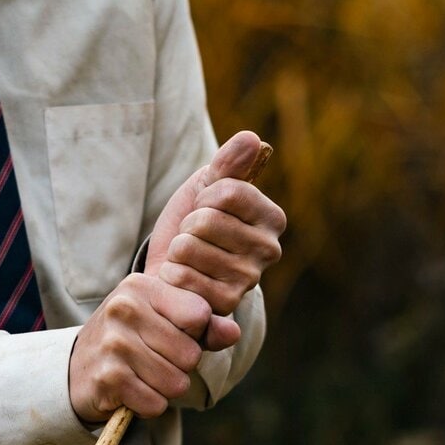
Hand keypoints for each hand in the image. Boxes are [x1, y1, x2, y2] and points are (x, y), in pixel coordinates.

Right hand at [69, 273, 210, 422]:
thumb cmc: (128, 341)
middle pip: (190, 354)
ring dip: (164, 389)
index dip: (195, 334)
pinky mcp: (108, 378)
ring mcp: (114, 343)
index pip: (199, 315)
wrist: (75, 370)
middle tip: (152, 360)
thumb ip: (203, 325)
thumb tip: (233, 333)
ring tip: (141, 376)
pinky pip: (156, 403)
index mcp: (141, 286)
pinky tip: (130, 392)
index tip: (171, 334)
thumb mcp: (162, 321)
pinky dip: (148, 405)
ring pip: (176, 382)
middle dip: (179, 367)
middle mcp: (124, 308)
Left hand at [145, 131, 284, 350]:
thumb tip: (250, 138)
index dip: (203, 197)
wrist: (173, 267)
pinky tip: (182, 280)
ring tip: (188, 259)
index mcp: (272, 218)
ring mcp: (248, 280)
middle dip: (188, 225)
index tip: (205, 208)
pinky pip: (183, 276)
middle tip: (194, 238)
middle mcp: (269, 251)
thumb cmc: (193, 224)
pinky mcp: (224, 305)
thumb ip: (226, 164)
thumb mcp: (205, 187)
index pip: (227, 191)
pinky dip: (172, 274)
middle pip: (206, 220)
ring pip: (190, 247)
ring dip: (178, 250)